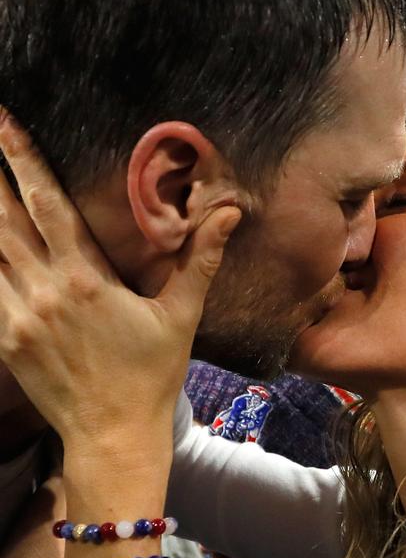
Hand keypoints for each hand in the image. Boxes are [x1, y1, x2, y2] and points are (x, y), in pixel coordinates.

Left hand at [0, 110, 240, 453]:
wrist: (114, 435)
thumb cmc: (151, 374)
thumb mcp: (181, 315)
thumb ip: (201, 258)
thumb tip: (230, 212)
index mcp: (85, 279)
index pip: (47, 204)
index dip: (23, 159)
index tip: (5, 122)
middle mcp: (44, 292)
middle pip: (4, 219)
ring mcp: (18, 317)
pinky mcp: (6, 340)